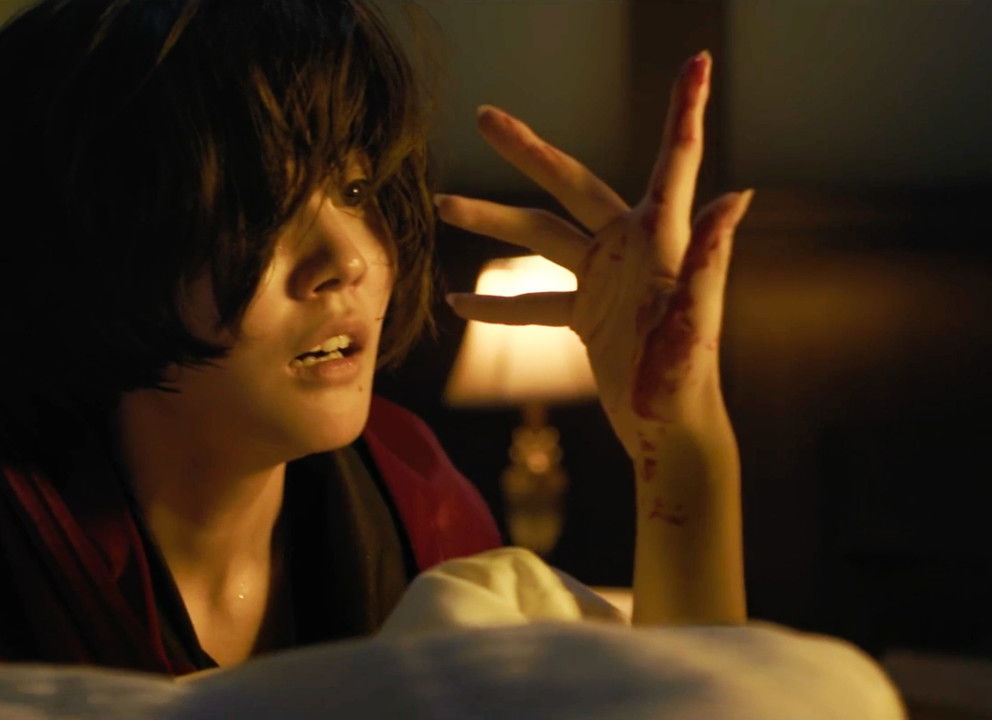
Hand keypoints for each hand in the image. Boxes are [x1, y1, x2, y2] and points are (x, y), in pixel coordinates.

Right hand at [438, 51, 751, 457]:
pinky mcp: (588, 313)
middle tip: (486, 116)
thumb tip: (737, 195)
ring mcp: (606, 279)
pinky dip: (499, 303)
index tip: (698, 61)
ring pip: (539, 238)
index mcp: (663, 238)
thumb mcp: (694, 321)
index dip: (686, 108)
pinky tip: (459, 303)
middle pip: (571, 184)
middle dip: (526, 150)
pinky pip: (534, 302)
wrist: (670, 431)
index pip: (675, 160)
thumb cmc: (685, 380)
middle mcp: (633, 247)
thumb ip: (709, 258)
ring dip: (491, 223)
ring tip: (441, 203)